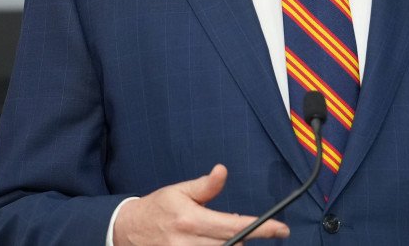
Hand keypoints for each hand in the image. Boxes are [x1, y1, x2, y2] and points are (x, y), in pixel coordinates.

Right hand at [113, 164, 289, 244]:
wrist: (127, 230)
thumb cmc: (157, 208)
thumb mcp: (179, 191)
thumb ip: (205, 186)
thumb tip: (222, 171)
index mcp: (192, 220)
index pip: (235, 226)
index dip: (262, 228)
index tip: (281, 229)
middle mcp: (190, 242)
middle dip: (245, 238)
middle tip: (248, 229)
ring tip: (227, 236)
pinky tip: (218, 243)